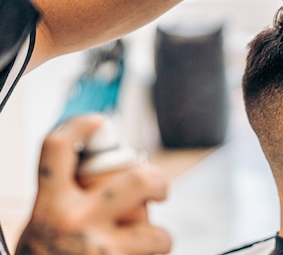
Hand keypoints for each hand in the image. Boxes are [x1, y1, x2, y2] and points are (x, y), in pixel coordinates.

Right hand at [15, 115, 170, 254]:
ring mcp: (100, 253)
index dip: (79, 125)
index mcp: (50, 206)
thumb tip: (110, 169)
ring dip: (158, 240)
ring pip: (158, 235)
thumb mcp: (43, 226)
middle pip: (139, 180)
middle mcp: (75, 224)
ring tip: (146, 245)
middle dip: (159, 182)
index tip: (99, 122)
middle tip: (160, 189)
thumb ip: (68, 199)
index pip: (58, 149)